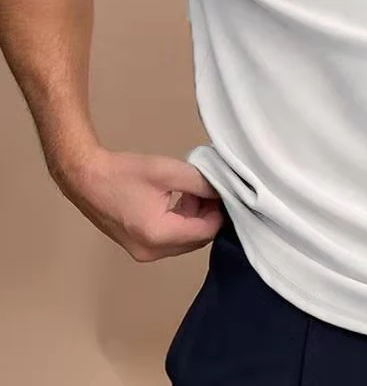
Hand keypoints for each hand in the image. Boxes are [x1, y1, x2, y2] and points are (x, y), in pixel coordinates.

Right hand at [57, 147, 222, 261]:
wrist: (86, 178)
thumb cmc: (124, 173)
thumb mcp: (169, 172)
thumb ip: (200, 183)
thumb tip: (222, 190)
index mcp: (159, 235)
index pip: (206, 232)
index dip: (219, 212)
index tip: (223, 191)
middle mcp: (151, 251)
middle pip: (196, 239)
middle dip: (208, 215)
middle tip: (210, 189)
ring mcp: (143, 252)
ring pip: (185, 239)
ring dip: (195, 217)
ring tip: (194, 190)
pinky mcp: (138, 246)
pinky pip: (170, 238)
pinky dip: (181, 221)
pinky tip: (181, 198)